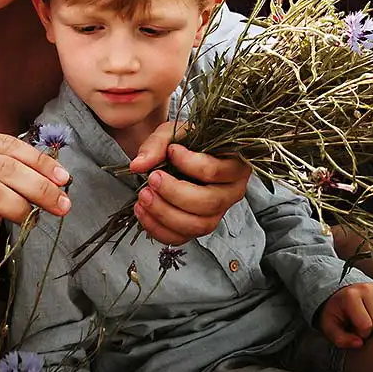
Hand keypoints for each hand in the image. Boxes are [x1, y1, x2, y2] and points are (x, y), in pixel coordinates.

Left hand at [129, 121, 249, 244]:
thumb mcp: (173, 134)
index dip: (188, 163)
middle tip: (152, 179)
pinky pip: (181, 238)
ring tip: (143, 197)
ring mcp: (217, 214)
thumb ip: (157, 144)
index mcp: (234, 165)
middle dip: (175, 193)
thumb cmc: (185, 143)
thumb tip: (138, 165)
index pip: (214, 171)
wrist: (180, 156)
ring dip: (165, 213)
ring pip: (197, 225)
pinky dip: (158, 228)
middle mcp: (231, 193)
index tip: (171, 151)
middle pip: (209, 202)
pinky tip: (142, 211)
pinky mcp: (199, 227)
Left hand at [318, 282, 372, 348]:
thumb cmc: (336, 313)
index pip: (366, 326)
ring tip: (370, 320)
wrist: (341, 294)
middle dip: (372, 330)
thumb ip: (341, 339)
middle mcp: (368, 289)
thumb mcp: (330, 327)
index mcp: (351, 296)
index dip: (360, 334)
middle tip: (361, 326)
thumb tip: (360, 344)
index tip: (353, 329)